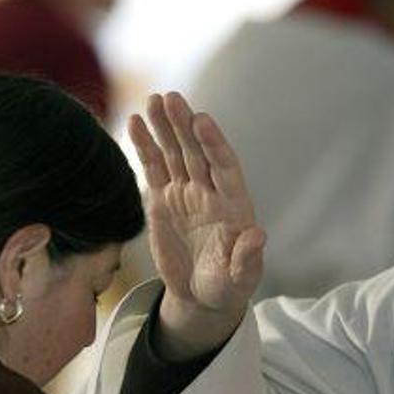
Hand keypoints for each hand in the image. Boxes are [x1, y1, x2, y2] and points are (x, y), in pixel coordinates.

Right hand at [129, 92, 265, 359]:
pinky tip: (136, 122)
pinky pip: (153, 167)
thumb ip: (247, 258)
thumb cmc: (227, 287)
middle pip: (196, 152)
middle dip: (184, 125)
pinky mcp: (162, 199)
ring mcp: (185, 193)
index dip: (214, 144)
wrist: (201, 295)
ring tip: (153, 100)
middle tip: (172, 98)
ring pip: (174, 153)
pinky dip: (144, 145)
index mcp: (233, 205)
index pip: (224, 167)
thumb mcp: (240, 279)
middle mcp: (210, 192)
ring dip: (165, 127)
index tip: (202, 120)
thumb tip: (258, 234)